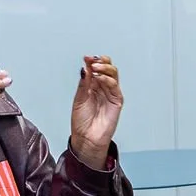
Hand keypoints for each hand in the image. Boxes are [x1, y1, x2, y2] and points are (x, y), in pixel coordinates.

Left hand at [69, 55, 122, 170]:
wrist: (86, 138)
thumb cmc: (82, 122)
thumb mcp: (79, 99)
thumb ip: (84, 83)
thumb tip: (84, 67)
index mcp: (93, 86)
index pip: (96, 68)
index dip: (93, 61)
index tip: (86, 57)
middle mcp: (103, 88)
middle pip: (108, 68)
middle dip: (102, 61)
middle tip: (93, 60)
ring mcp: (110, 94)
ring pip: (113, 74)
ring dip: (105, 68)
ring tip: (96, 67)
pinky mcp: (117, 101)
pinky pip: (115, 87)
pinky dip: (108, 80)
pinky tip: (99, 78)